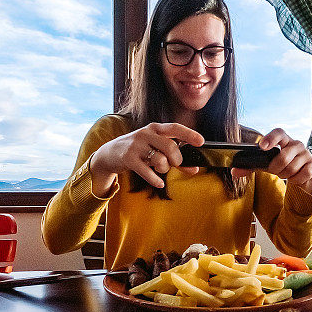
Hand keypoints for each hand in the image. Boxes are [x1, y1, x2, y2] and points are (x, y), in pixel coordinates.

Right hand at [90, 123, 204, 195]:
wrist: (110, 153)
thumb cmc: (139, 150)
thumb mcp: (156, 150)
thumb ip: (175, 159)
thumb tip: (194, 169)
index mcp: (155, 128)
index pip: (175, 128)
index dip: (189, 134)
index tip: (201, 142)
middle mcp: (146, 134)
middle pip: (170, 146)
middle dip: (177, 159)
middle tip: (175, 164)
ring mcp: (136, 146)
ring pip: (159, 159)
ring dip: (164, 169)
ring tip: (160, 169)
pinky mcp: (128, 159)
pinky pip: (147, 172)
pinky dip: (155, 180)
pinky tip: (159, 183)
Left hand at [232, 128, 311, 193]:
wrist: (303, 175)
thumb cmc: (282, 166)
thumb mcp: (266, 165)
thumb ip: (251, 167)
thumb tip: (234, 172)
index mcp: (284, 140)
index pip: (279, 132)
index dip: (271, 138)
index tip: (262, 146)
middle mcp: (296, 144)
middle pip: (283, 157)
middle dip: (275, 169)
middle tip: (275, 171)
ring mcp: (306, 154)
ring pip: (291, 168)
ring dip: (285, 175)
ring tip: (285, 174)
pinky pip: (300, 176)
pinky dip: (294, 181)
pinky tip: (295, 178)